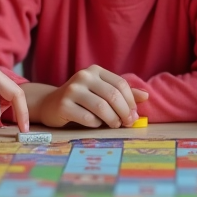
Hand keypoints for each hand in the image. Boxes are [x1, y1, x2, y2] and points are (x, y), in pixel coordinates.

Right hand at [33, 65, 149, 127]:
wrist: (50, 104)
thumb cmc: (81, 99)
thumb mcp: (101, 92)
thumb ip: (122, 93)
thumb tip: (146, 96)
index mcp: (95, 71)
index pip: (120, 84)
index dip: (131, 101)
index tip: (134, 114)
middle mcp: (83, 76)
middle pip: (113, 95)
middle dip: (124, 112)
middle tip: (128, 123)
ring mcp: (72, 90)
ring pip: (101, 107)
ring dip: (113, 120)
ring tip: (114, 125)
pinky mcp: (63, 105)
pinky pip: (87, 118)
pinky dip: (96, 124)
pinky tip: (95, 124)